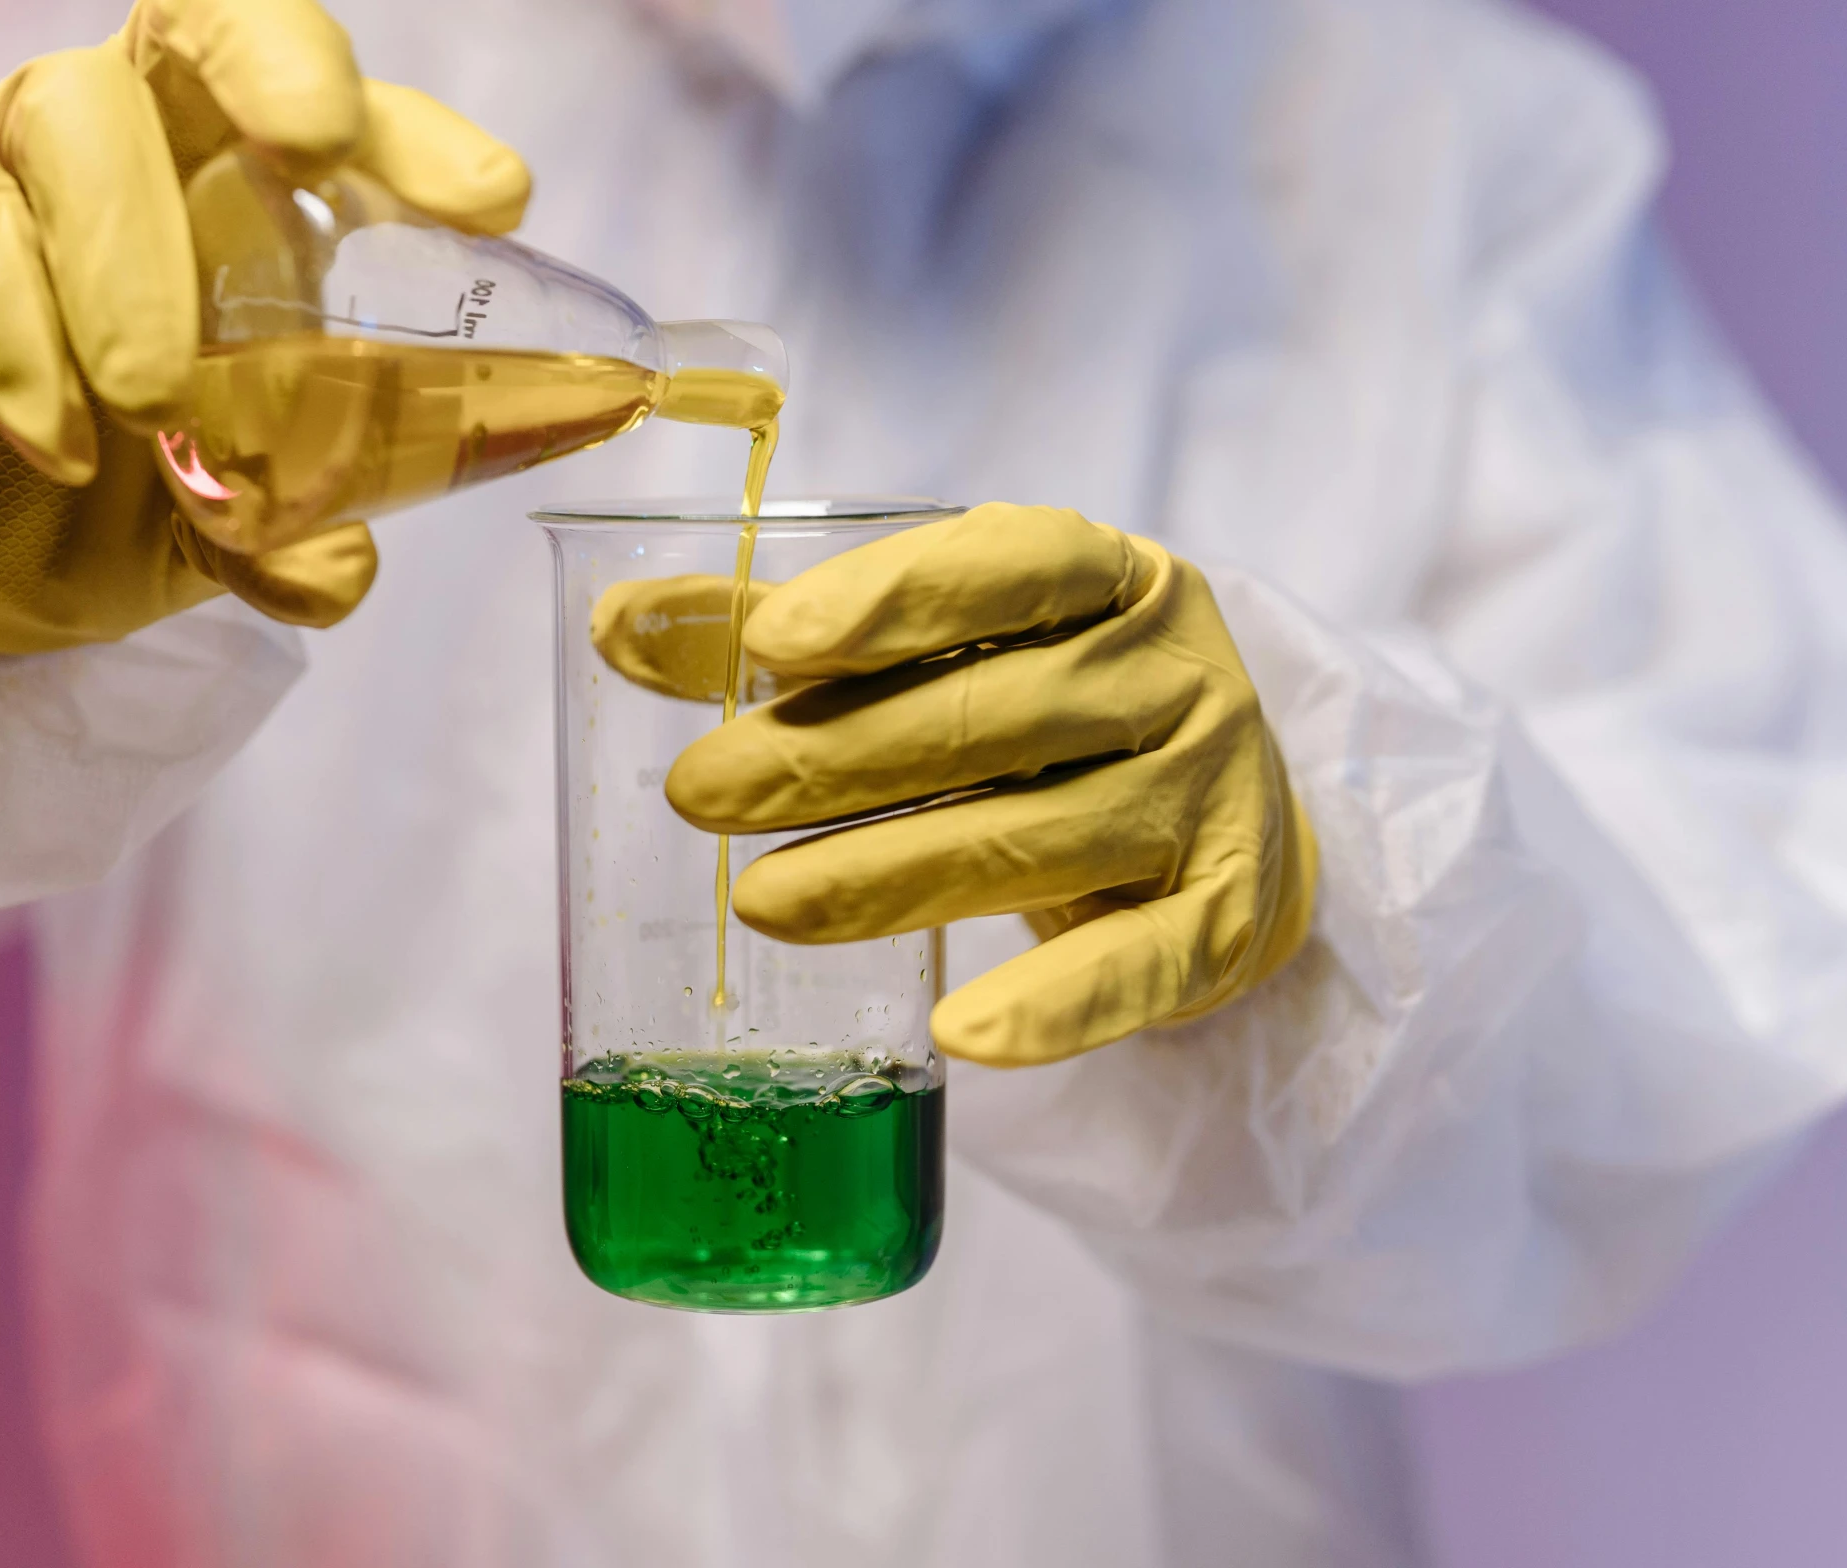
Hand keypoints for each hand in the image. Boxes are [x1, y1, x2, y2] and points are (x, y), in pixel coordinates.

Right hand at [0, 0, 532, 654]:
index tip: (491, 204)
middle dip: (267, 66)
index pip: (337, 116)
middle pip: (197, 29)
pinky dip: (10, 330)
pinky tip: (56, 439)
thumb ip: (285, 540)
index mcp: (247, 197)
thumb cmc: (109, 499)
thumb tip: (341, 567)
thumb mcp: (222, 531)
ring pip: (67, 118)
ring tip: (155, 400)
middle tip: (314, 154)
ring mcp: (10, 170)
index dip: (415, 138)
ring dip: (126, 254)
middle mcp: (137, 148)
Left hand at [665, 503, 1318, 1066]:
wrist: (1227, 823)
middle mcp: (1174, 676)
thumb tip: (619, 626)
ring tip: (760, 903)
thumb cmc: (1048, 715)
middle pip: (990, 718)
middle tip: (699, 793)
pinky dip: (1050, 1007)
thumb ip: (790, 635)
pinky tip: (957, 1032)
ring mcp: (1208, 798)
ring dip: (887, 878)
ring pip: (1032, 841)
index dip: (893, 601)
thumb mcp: (950, 651)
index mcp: (1111, 577)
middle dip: (831, 758)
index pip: (1010, 565)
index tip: (773, 645)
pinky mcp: (1221, 920)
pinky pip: (1133, 970)